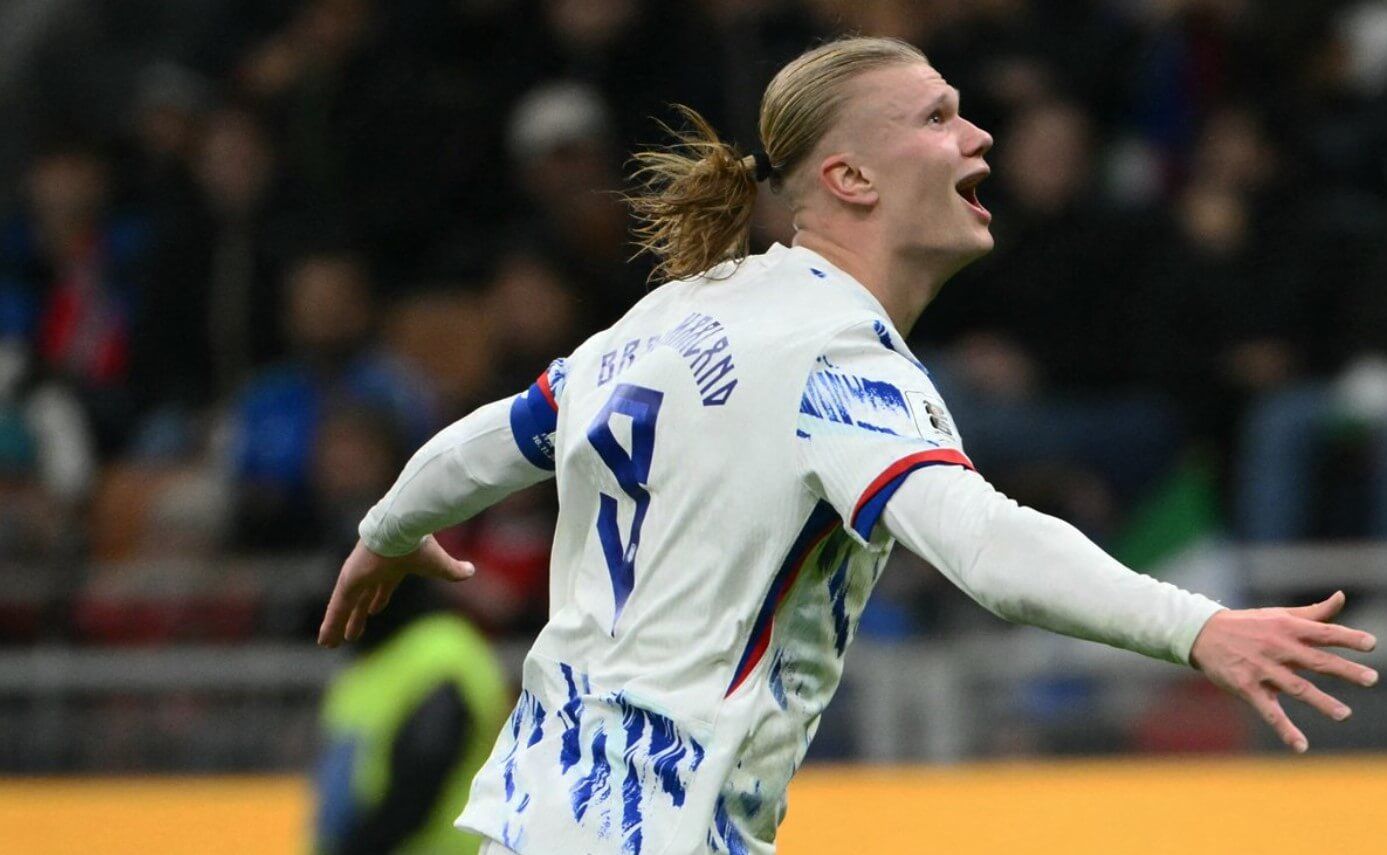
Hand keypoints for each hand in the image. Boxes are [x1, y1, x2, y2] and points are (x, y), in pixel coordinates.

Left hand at [317, 536, 474, 647]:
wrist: (403, 526)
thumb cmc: (420, 542)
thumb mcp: (439, 563)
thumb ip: (453, 570)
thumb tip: (471, 570)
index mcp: (391, 568)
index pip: (382, 588)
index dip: (378, 600)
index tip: (374, 611)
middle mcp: (372, 572)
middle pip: (361, 600)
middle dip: (356, 617)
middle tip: (351, 634)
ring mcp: (358, 576)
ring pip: (345, 607)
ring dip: (338, 626)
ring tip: (329, 644)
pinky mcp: (349, 580)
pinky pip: (337, 607)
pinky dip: (331, 624)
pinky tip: (325, 640)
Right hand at [1189, 591, 1377, 752]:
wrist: (1202, 634)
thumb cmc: (1247, 625)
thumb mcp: (1278, 615)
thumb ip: (1313, 613)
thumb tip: (1341, 597)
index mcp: (1287, 628)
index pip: (1323, 632)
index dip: (1347, 638)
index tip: (1372, 644)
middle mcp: (1277, 647)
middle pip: (1316, 661)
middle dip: (1344, 670)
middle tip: (1370, 678)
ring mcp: (1262, 669)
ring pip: (1296, 687)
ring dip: (1321, 701)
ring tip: (1344, 713)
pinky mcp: (1247, 687)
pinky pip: (1269, 711)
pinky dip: (1285, 729)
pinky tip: (1301, 746)